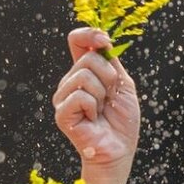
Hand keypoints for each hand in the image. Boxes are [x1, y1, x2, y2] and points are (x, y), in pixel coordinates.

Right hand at [54, 28, 140, 175]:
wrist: (120, 149)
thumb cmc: (122, 119)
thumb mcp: (122, 83)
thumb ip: (110, 60)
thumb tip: (100, 38)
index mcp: (83, 71)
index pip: (76, 40)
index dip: (90, 34)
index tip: (104, 41)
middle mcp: (69, 82)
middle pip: (88, 58)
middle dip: (108, 77)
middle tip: (110, 97)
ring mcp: (63, 98)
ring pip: (84, 76)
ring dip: (102, 93)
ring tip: (102, 109)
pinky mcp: (61, 114)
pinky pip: (80, 96)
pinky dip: (93, 106)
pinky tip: (93, 118)